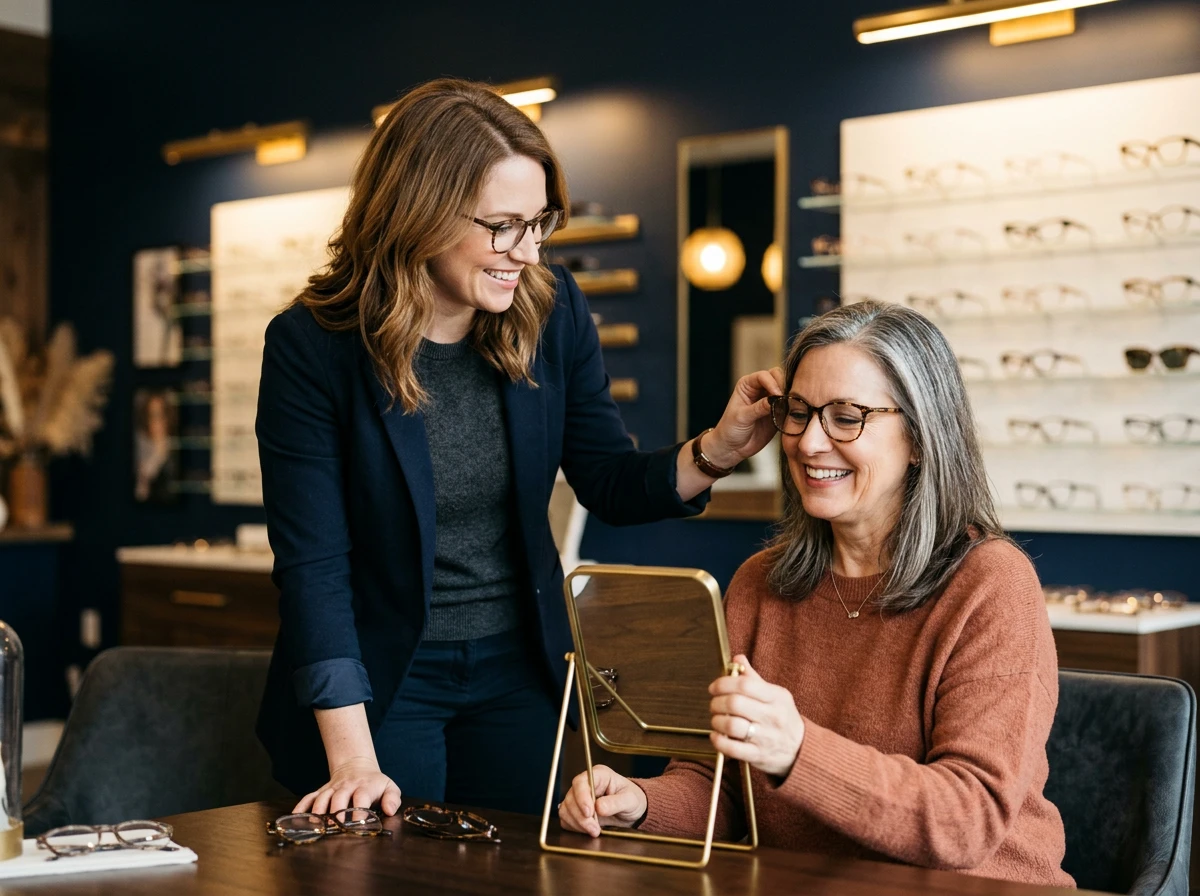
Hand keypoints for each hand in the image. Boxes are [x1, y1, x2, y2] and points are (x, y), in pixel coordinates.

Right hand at [293, 756, 401, 816]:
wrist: (357, 766)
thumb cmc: (375, 783)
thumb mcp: (389, 787)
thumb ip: (392, 798)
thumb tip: (390, 810)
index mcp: (364, 787)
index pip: (361, 797)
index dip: (359, 810)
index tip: (357, 823)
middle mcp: (346, 787)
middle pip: (339, 798)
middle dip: (336, 813)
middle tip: (335, 828)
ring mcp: (332, 789)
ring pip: (322, 798)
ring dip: (318, 811)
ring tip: (316, 826)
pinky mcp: (321, 791)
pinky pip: (309, 797)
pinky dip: (301, 807)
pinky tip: (296, 817)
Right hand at [558, 765, 647, 837]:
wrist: (634, 812)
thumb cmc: (633, 800)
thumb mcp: (630, 800)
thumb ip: (616, 802)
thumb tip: (599, 807)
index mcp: (599, 775)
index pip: (581, 782)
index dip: (581, 797)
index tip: (589, 813)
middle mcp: (586, 785)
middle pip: (571, 797)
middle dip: (581, 816)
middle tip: (595, 829)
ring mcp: (579, 798)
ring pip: (566, 809)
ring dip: (577, 823)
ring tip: (594, 831)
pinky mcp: (576, 811)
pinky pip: (566, 819)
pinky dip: (574, 827)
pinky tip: (586, 830)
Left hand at [703, 368, 786, 468]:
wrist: (732, 448)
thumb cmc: (730, 429)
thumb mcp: (742, 417)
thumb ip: (758, 408)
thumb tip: (775, 400)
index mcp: (747, 385)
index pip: (764, 376)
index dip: (773, 383)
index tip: (778, 395)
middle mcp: (760, 389)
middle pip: (779, 378)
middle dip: (785, 387)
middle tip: (788, 400)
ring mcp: (770, 400)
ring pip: (787, 391)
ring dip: (791, 397)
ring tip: (792, 408)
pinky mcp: (778, 413)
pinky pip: (790, 406)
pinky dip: (794, 409)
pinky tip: (794, 415)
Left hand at [709, 654, 805, 778]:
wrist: (801, 750)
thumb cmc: (783, 718)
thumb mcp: (776, 695)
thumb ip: (754, 678)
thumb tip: (737, 659)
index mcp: (776, 697)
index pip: (745, 685)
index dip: (723, 683)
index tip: (714, 688)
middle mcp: (771, 717)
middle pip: (735, 704)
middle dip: (717, 702)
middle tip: (714, 704)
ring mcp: (765, 738)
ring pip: (731, 726)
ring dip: (717, 721)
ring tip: (716, 719)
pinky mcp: (758, 756)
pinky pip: (732, 749)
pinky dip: (718, 741)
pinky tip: (716, 736)